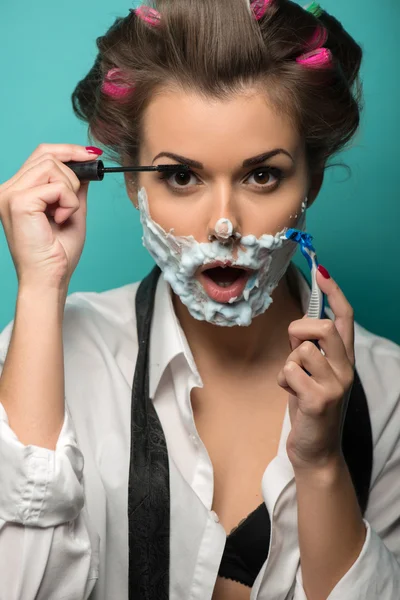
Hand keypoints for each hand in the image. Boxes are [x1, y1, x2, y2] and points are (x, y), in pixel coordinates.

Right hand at [0, 143, 99, 290]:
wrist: (49, 278)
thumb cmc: (57, 253)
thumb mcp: (72, 211)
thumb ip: (74, 187)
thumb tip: (85, 164)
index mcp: (17, 191)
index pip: (40, 155)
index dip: (68, 151)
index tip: (93, 155)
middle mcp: (8, 189)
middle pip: (47, 155)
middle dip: (73, 174)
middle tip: (76, 200)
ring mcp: (10, 194)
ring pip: (52, 166)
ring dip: (70, 191)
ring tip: (64, 215)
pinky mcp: (19, 201)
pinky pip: (56, 186)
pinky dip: (68, 202)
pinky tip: (61, 219)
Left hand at [277, 267, 354, 471]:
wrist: (316, 450)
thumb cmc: (310, 406)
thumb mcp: (315, 373)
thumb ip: (312, 348)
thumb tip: (300, 325)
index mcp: (344, 359)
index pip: (344, 318)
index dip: (334, 292)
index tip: (321, 271)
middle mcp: (345, 368)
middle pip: (322, 327)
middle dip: (299, 331)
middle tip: (294, 351)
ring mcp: (335, 384)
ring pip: (301, 350)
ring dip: (288, 364)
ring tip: (293, 381)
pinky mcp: (319, 399)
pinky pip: (289, 371)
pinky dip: (282, 380)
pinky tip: (291, 395)